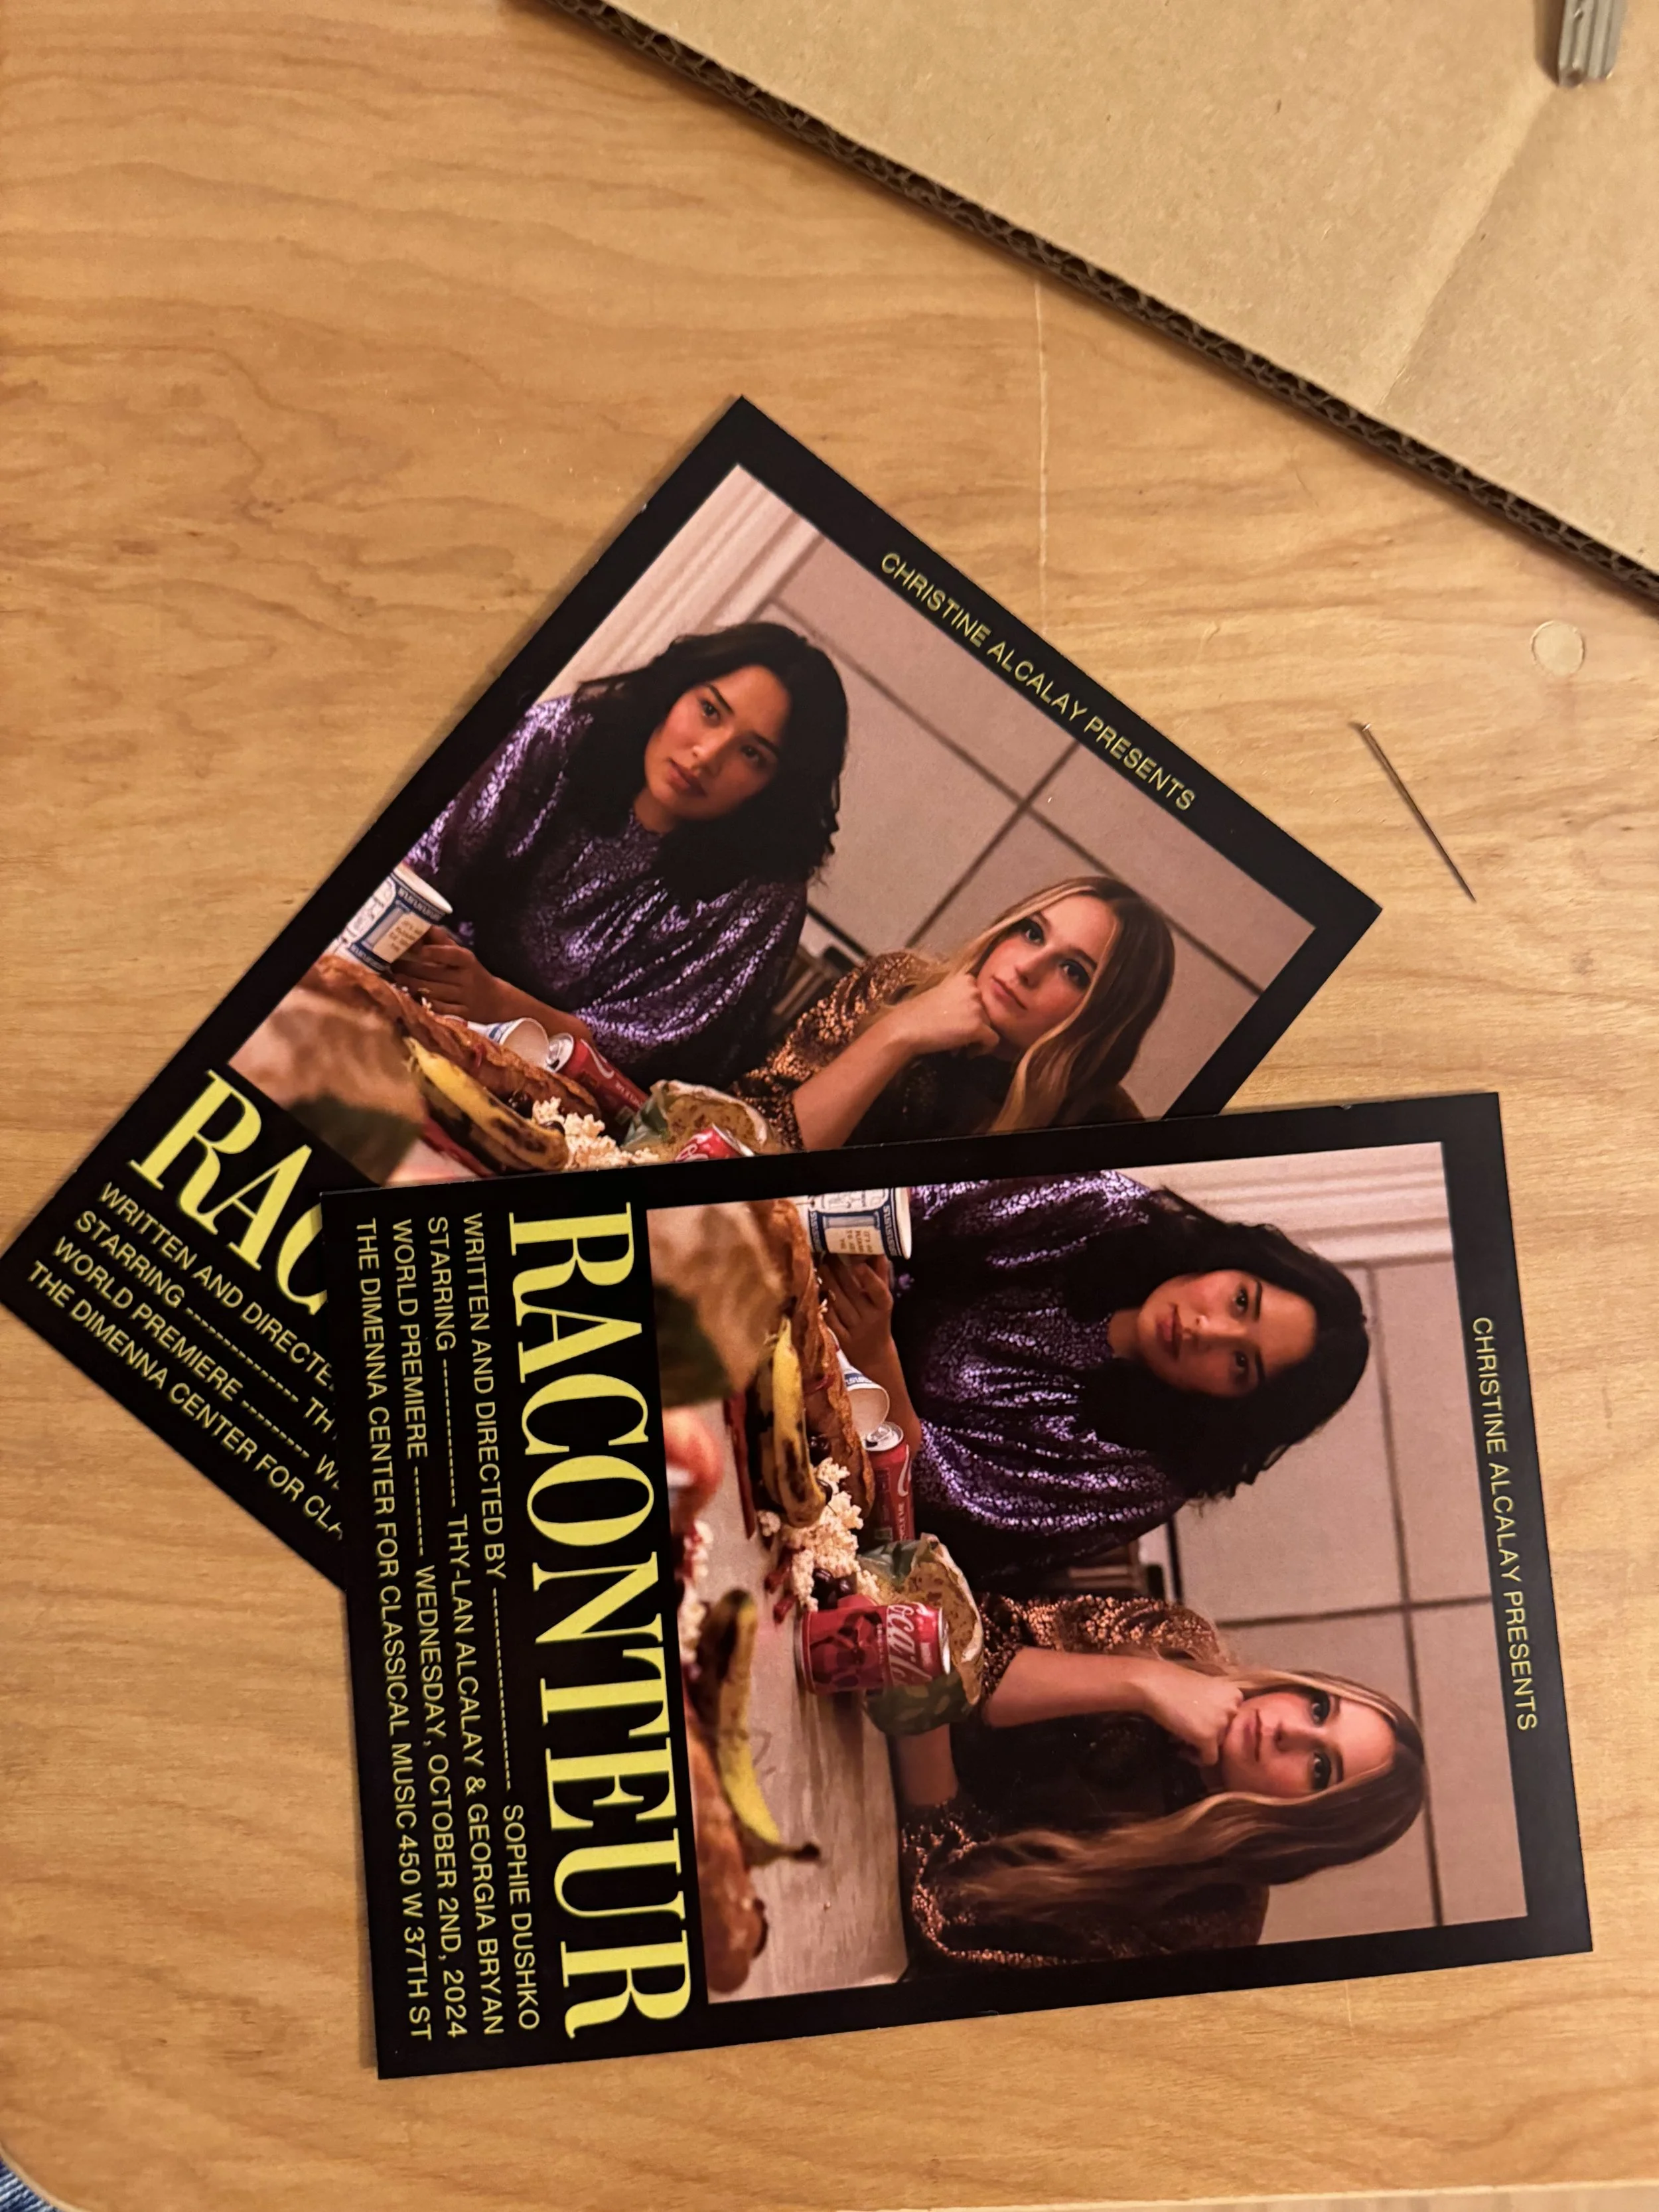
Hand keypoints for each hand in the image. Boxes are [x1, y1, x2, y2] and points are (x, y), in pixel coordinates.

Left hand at [391, 927, 504, 1021]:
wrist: (497, 1001)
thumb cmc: (473, 973)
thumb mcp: (463, 956)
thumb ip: (443, 942)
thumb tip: (423, 925)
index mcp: (468, 961)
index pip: (453, 954)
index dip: (436, 952)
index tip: (419, 949)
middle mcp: (467, 978)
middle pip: (435, 974)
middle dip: (411, 969)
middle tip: (392, 964)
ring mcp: (465, 997)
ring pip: (434, 991)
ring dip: (412, 985)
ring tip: (397, 978)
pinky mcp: (462, 1014)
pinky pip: (439, 1009)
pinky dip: (424, 1003)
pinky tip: (411, 997)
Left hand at [819, 1255, 895, 1373]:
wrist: (876, 1356)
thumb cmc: (879, 1319)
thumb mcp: (883, 1300)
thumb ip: (879, 1275)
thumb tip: (876, 1247)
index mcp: (884, 1305)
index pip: (878, 1291)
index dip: (868, 1278)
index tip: (857, 1262)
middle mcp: (871, 1317)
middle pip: (853, 1292)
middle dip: (839, 1272)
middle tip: (827, 1253)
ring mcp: (856, 1330)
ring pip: (839, 1304)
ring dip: (828, 1284)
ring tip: (820, 1267)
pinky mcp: (843, 1340)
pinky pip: (831, 1321)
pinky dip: (824, 1306)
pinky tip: (816, 1292)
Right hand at [881, 973, 999, 1059]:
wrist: (906, 1027)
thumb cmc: (918, 1013)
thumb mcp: (943, 996)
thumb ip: (961, 999)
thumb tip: (975, 1017)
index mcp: (966, 979)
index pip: (982, 998)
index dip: (973, 1013)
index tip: (960, 1023)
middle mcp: (975, 990)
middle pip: (987, 1012)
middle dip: (975, 1026)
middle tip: (957, 1037)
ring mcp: (978, 1008)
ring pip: (990, 1027)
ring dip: (976, 1038)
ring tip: (957, 1046)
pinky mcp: (978, 1027)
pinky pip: (992, 1041)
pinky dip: (983, 1049)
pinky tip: (967, 1053)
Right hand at [1134, 1662, 1244, 1768]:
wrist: (1155, 1684)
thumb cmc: (1174, 1682)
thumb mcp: (1205, 1689)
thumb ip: (1218, 1706)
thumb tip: (1217, 1726)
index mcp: (1235, 1695)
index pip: (1235, 1720)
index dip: (1217, 1724)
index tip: (1201, 1724)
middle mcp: (1234, 1709)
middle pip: (1228, 1734)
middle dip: (1209, 1735)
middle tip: (1189, 1733)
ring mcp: (1222, 1723)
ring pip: (1218, 1746)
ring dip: (1201, 1745)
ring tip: (1181, 1738)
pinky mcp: (1208, 1738)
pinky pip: (1208, 1758)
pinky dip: (1196, 1758)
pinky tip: (1181, 1750)